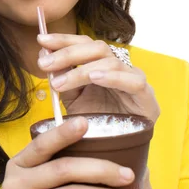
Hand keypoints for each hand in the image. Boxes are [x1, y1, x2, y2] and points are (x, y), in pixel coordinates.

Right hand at [2, 116, 135, 188]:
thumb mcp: (35, 178)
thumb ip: (54, 164)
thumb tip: (103, 149)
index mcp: (19, 164)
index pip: (41, 145)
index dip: (62, 133)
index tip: (85, 122)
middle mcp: (15, 183)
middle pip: (63, 169)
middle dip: (100, 169)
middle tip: (127, 174)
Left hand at [37, 34, 159, 122]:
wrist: (113, 149)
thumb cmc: (94, 119)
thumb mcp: (71, 97)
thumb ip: (60, 76)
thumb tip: (44, 54)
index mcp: (101, 63)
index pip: (84, 43)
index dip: (63, 40)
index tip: (41, 40)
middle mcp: (119, 67)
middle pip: (96, 47)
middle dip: (67, 53)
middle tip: (44, 64)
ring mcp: (134, 79)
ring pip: (110, 62)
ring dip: (81, 70)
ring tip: (59, 83)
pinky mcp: (147, 97)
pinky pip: (133, 81)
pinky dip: (112, 77)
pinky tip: (95, 78)